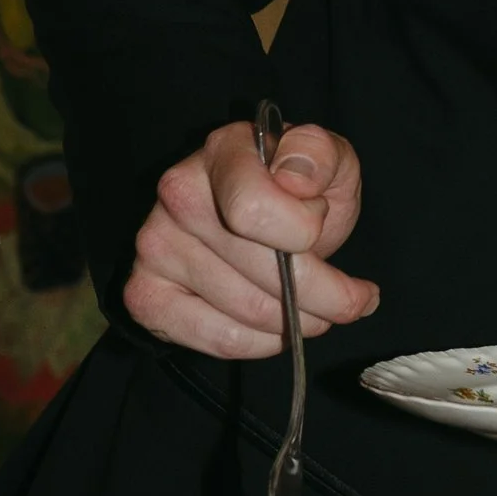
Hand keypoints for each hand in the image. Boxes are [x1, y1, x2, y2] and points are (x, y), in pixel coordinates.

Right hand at [123, 118, 378, 358]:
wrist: (262, 218)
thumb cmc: (297, 190)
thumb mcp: (327, 161)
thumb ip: (319, 155)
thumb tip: (296, 178)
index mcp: (222, 152)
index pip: (253, 209)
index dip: (303, 232)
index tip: (322, 232)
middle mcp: (178, 195)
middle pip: (264, 272)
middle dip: (326, 295)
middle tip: (349, 298)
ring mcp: (156, 248)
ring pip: (250, 312)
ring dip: (301, 322)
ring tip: (319, 309)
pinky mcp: (147, 296)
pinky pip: (221, 340)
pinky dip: (264, 344)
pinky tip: (282, 329)